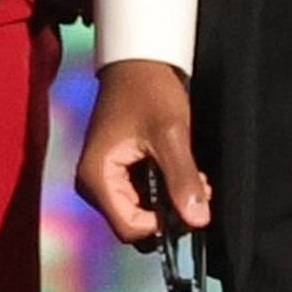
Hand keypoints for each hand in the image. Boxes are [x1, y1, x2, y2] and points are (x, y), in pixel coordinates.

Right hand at [77, 58, 210, 245]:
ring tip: (192, 175)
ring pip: (140, 213)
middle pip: (134, 224)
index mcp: (96, 178)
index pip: (130, 228)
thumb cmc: (148, 90)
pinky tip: (180, 171)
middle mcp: (93, 185)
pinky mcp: (115, 174)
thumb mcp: (171, 134)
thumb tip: (198, 220)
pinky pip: (140, 198)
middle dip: (169, 213)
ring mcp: (103, 180)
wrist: (138, 63)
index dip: (162, 223)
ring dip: (169, 202)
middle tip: (196, 185)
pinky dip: (163, 192)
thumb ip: (183, 178)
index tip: (189, 197)